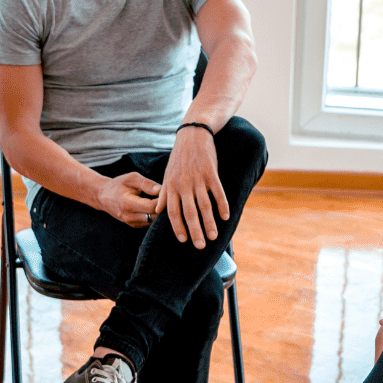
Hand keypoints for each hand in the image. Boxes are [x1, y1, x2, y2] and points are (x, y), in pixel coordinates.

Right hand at [96, 172, 160, 227]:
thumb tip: (162, 190)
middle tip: (167, 196)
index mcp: (127, 204)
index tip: (166, 191)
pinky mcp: (135, 225)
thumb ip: (146, 184)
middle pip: (154, 216)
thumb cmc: (118, 185)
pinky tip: (156, 206)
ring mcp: (132, 223)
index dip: (161, 200)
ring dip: (160, 212)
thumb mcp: (131, 178)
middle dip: (163, 207)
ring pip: (153, 221)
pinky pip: (149, 222)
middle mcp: (129, 217)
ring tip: (162, 201)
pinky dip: (155, 215)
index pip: (151, 206)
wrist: (103, 196)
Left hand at [156, 126, 229, 248]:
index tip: (183, 240)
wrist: (192, 135)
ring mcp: (197, 179)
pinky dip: (222, 205)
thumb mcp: (167, 174)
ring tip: (214, 236)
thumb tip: (157, 211)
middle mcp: (183, 184)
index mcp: (171, 186)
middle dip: (195, 231)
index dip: (177, 227)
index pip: (172, 212)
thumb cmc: (179, 157)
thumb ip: (164, 194)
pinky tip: (226, 217)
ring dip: (209, 222)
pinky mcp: (211, 172)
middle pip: (189, 212)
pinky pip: (218, 192)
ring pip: (204, 205)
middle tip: (200, 246)